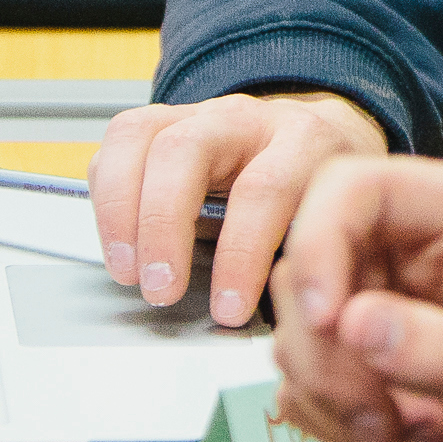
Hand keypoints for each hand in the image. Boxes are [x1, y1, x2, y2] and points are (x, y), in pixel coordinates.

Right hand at [90, 90, 388, 327]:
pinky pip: (119, 144)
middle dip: (163, 225)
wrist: (322, 145)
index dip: (241, 253)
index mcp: (306, 141)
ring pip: (141, 138)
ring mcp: (200, 116)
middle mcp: (248, 120)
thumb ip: (306, 261)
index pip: (265, 188)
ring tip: (129, 273)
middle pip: (186, 151)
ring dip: (123, 213)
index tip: (229, 311)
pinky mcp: (164, 123)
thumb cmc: (326, 197)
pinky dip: (108, 196)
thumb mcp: (334, 227)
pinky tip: (119, 243)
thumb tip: (278, 325)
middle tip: (161, 292)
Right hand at [272, 156, 442, 441]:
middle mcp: (416, 245)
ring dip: (332, 389)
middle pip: (306, 260)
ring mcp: (384, 299)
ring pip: (296, 321)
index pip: (349, 188)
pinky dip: (327, 415)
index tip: (330, 324)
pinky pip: (299, 372)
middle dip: (323, 347)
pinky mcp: (364, 354)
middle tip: (383, 412)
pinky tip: (399, 430)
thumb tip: (356, 324)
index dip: (318, 246)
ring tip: (412, 424)